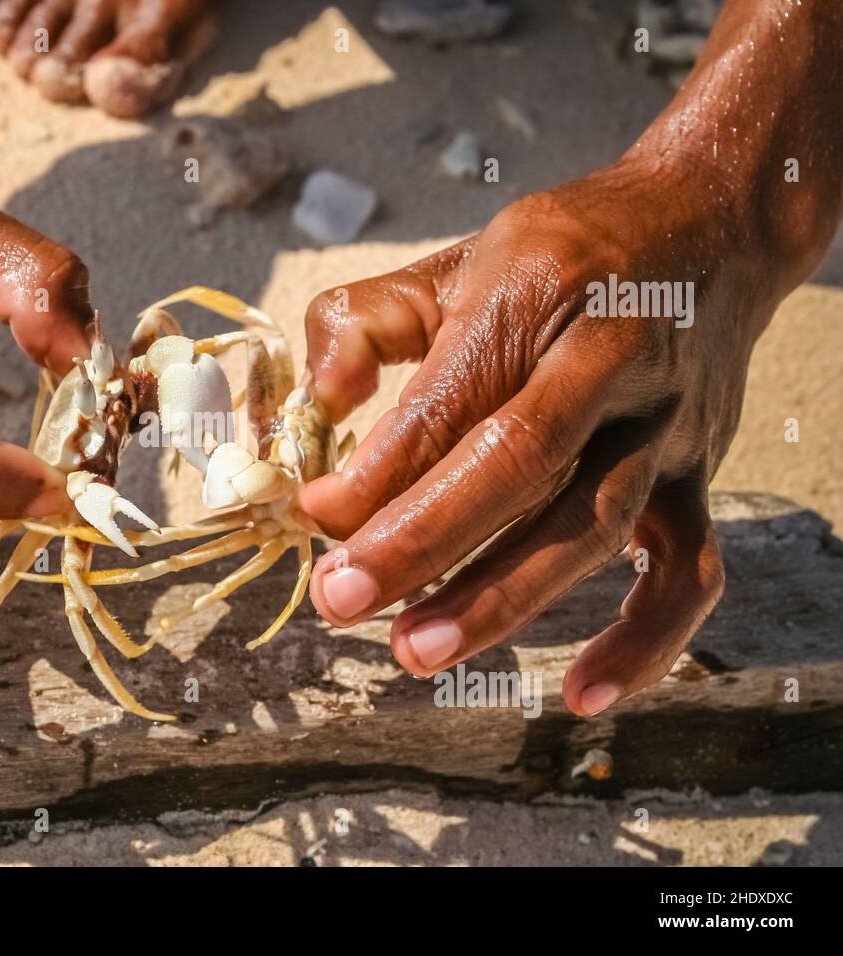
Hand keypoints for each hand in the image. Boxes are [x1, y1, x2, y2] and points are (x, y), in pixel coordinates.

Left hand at [299, 156, 807, 715]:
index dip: (377, 468)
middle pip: (516, 464)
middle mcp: (609, 360)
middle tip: (341, 599)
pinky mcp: (698, 478)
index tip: (314, 515)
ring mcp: (661, 427)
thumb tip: (315, 406)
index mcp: (536, 293)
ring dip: (501, 598)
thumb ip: (366, 324)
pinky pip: (687, 574)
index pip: (449, 398)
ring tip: (415, 650)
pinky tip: (580, 693)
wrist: (709, 226)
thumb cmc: (561, 256)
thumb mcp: (455, 262)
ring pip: (588, 525)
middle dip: (421, 542)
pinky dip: (644, 643)